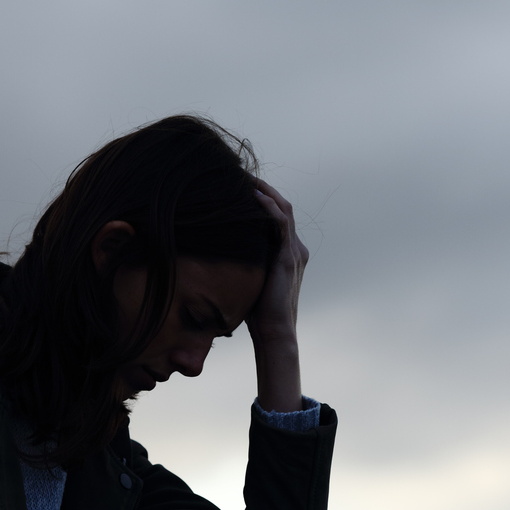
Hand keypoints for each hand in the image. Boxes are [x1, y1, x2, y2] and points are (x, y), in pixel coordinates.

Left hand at [249, 179, 307, 411]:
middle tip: (240, 175)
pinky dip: (269, 207)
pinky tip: (253, 197)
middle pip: (282, 206)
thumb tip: (213, 254)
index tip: (240, 188)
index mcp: (288, 254)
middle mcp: (295, 249)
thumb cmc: (258, 314)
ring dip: (265, 191)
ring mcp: (294, 252)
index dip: (262, 199)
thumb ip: (241, 264)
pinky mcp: (288, 257)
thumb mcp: (249, 280)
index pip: (277, 217)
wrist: (274, 333)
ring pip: (283, 209)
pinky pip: (281, 223)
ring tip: (245, 178)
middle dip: (263, 188)